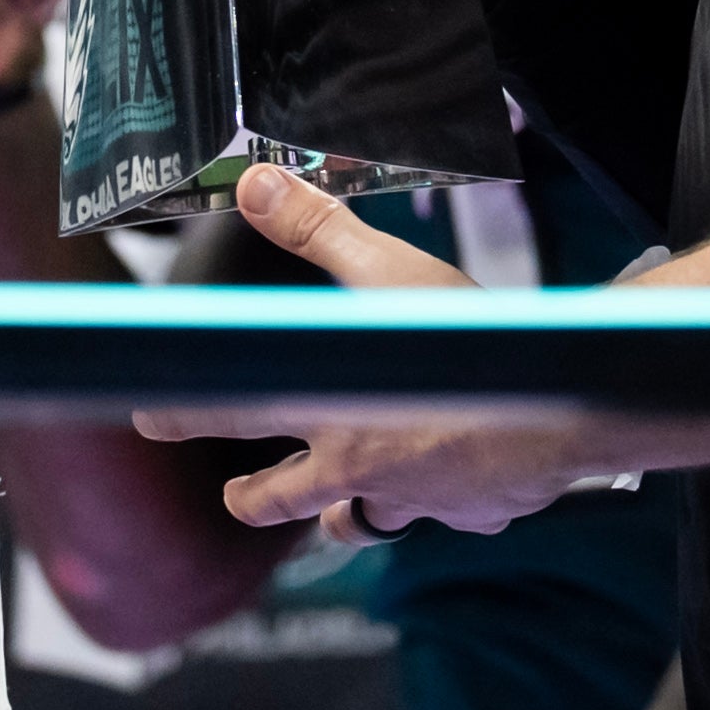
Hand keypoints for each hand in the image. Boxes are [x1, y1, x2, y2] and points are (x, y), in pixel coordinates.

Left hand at [136, 170, 586, 545]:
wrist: (561, 413)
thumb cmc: (467, 342)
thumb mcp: (387, 269)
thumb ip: (318, 230)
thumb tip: (255, 186)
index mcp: (325, 409)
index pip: (230, 410)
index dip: (182, 412)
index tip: (149, 419)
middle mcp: (357, 467)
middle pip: (283, 501)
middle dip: (255, 500)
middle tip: (236, 498)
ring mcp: (414, 499)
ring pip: (360, 522)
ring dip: (346, 517)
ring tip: (339, 514)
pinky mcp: (469, 513)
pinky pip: (444, 516)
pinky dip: (444, 503)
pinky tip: (458, 480)